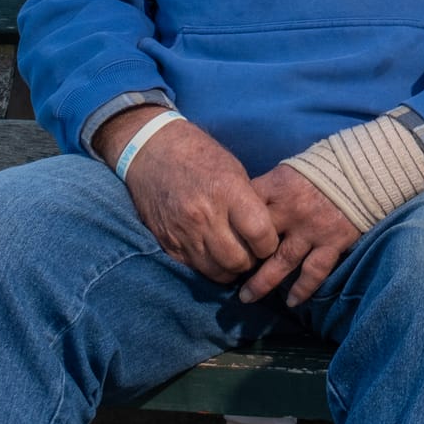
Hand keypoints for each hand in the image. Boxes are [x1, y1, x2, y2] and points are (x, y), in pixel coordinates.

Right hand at [105, 116, 279, 282]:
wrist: (153, 152)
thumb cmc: (200, 155)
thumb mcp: (233, 169)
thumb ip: (249, 201)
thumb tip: (267, 232)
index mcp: (227, 190)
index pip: (259, 233)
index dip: (270, 244)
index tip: (269, 242)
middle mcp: (205, 214)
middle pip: (238, 260)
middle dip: (251, 261)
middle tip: (253, 253)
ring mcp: (184, 232)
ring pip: (217, 272)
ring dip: (230, 269)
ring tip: (234, 256)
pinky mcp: (168, 243)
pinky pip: (195, 269)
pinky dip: (209, 267)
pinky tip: (214, 254)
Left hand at [239, 165, 362, 306]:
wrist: (364, 169)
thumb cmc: (322, 168)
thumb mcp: (289, 170)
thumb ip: (267, 190)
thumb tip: (240, 208)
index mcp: (277, 187)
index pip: (244, 209)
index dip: (228, 227)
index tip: (218, 242)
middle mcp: (292, 210)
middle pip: (257, 240)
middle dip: (240, 258)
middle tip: (225, 274)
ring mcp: (312, 229)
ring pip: (281, 262)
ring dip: (262, 282)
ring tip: (247, 297)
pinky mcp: (333, 242)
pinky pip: (314, 271)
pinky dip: (303, 288)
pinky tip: (292, 301)